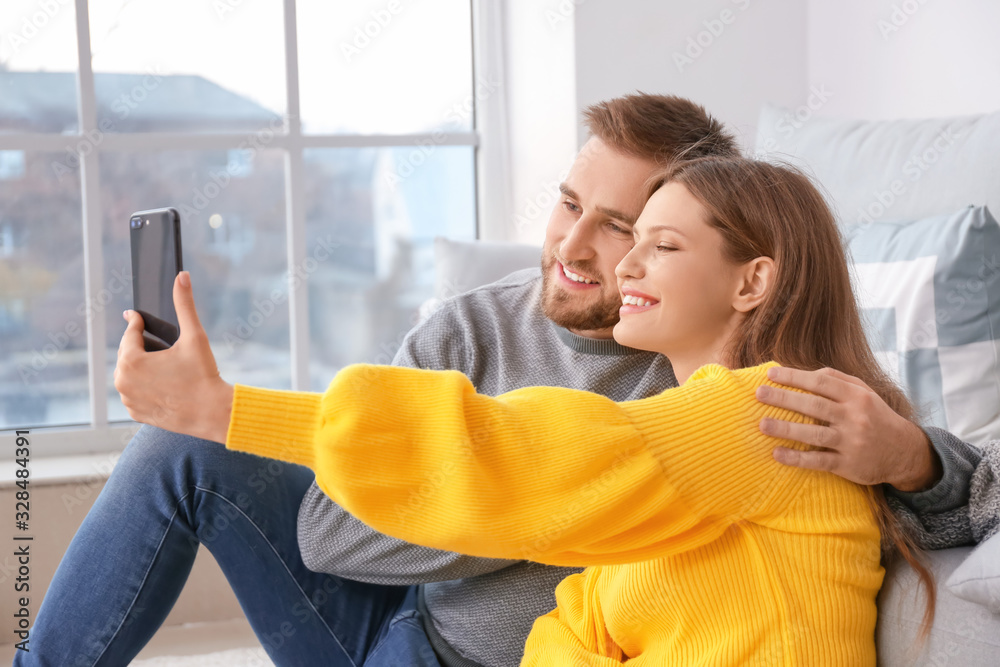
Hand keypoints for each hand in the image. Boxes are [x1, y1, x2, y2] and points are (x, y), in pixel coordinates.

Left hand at [114, 271, 232, 443]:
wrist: (213, 413)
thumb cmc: (204, 375)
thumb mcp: (195, 336)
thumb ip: (184, 305)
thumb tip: (182, 276)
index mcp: (132, 361)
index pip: (130, 333)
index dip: (135, 321)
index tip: (135, 315)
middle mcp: (123, 381)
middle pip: (127, 353)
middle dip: (139, 344)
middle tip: (150, 338)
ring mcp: (128, 399)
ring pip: (128, 373)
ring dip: (138, 365)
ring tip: (156, 360)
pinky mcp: (136, 413)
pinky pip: (133, 392)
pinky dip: (142, 385)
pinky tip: (160, 381)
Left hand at [756, 366, 941, 491]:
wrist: (904, 452)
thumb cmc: (875, 416)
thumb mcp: (864, 393)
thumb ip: (838, 380)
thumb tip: (807, 373)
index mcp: (856, 396)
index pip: (821, 383)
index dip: (794, 377)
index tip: (770, 374)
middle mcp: (854, 417)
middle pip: (814, 406)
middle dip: (784, 398)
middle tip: (759, 394)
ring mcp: (851, 441)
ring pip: (814, 433)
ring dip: (786, 429)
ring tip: (762, 425)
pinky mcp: (848, 464)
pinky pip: (819, 460)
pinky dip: (797, 458)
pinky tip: (777, 454)